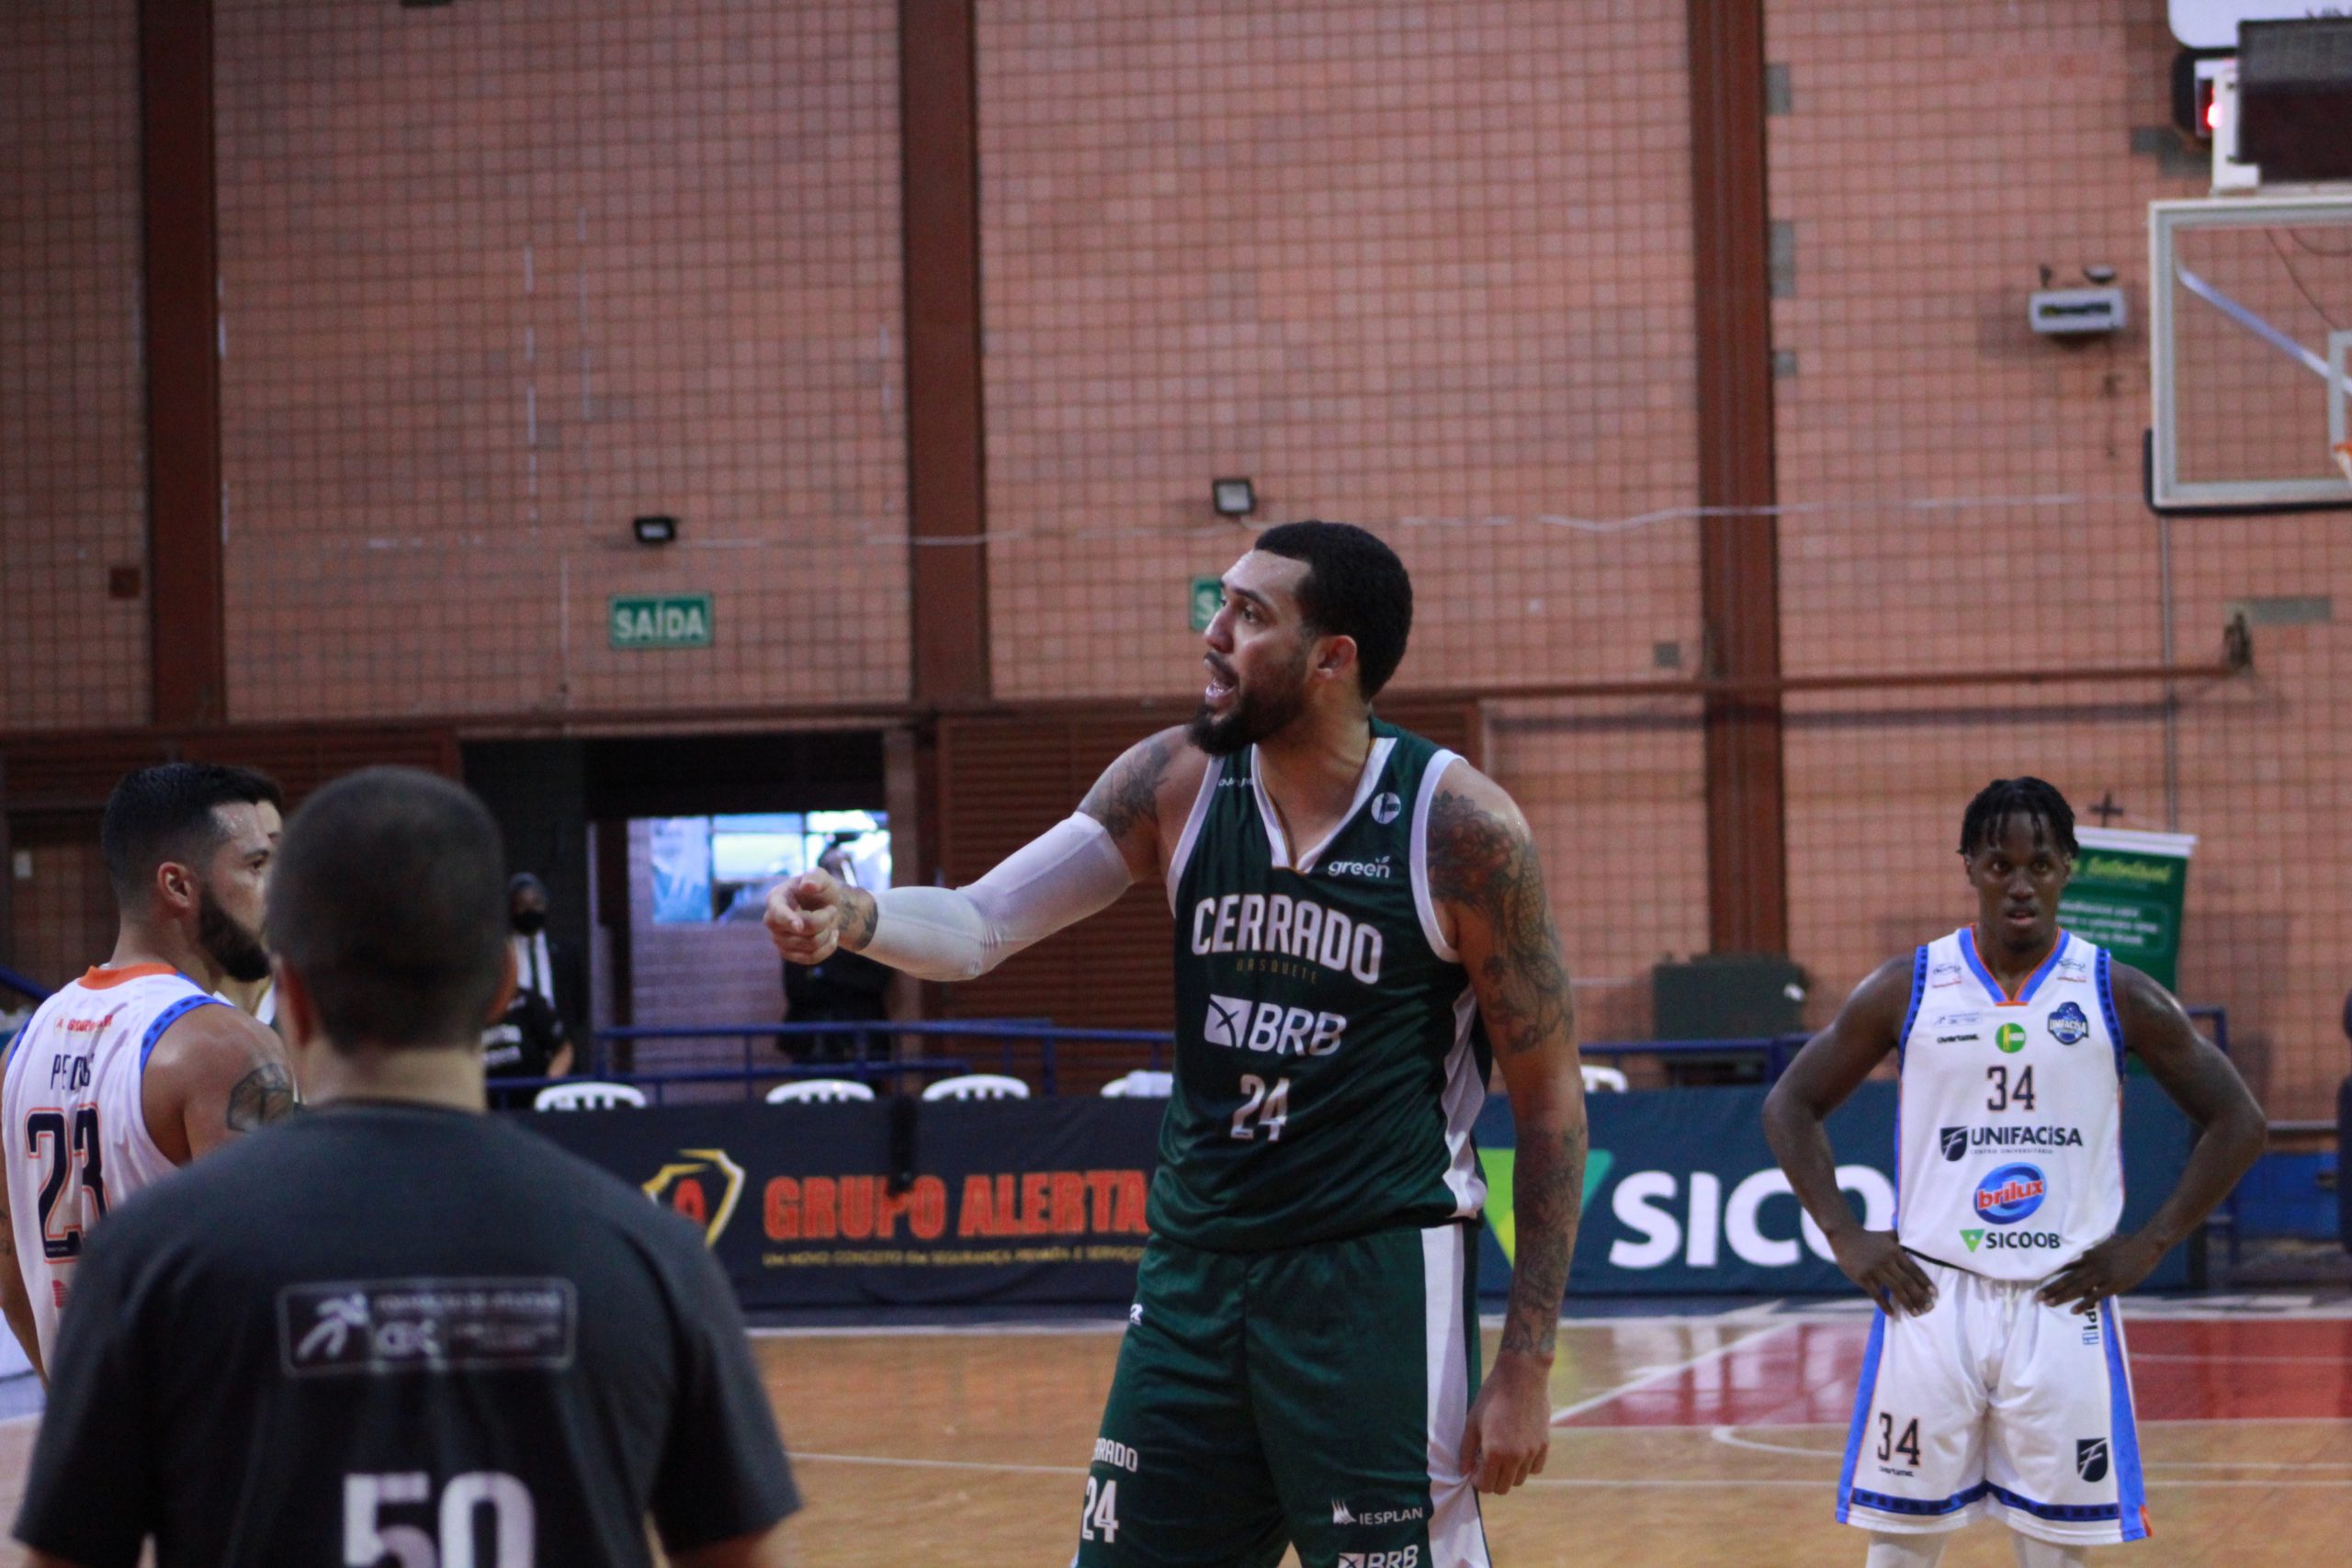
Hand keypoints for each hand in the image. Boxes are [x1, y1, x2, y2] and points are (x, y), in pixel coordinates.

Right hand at [764, 870, 862, 963]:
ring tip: (830, 921)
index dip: (788, 920)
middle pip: (802, 931)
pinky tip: (833, 936)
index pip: (778, 913)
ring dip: (828, 933)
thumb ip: (815, 877)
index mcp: (775, 899)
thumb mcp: (821, 876)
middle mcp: (772, 921)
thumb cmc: (820, 889)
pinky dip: (828, 948)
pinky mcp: (788, 953)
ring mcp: (778, 939)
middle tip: (832, 909)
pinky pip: (811, 958)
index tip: (799, 926)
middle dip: (825, 920)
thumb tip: (808, 886)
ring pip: (810, 945)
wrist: (825, 906)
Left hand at [1459, 1350, 1550, 1494]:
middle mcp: (1516, 1457)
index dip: (1478, 1481)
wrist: (1522, 1376)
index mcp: (1495, 1452)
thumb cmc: (1492, 1396)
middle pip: (1504, 1488)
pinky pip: (1536, 1468)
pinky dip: (1526, 1466)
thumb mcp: (1472, 1421)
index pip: (1487, 1486)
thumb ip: (1466, 1450)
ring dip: (1509, 1474)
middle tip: (1486, 1464)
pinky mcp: (1545, 1444)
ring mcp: (1532, 1452)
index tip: (1475, 1471)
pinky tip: (1518, 1451)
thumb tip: (1464, 1471)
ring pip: (1520, 1479)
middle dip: (1492, 1480)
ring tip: (1502, 1456)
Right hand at [1828, 1228, 1935, 1315]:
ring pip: (1895, 1289)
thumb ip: (1901, 1240)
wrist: (1845, 1236)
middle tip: (1928, 1308)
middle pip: (1907, 1281)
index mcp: (1895, 1251)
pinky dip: (1885, 1305)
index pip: (1914, 1269)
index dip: (1925, 1282)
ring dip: (1907, 1303)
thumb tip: (1915, 1239)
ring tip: (1915, 1313)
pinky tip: (1893, 1314)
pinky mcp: (1863, 1277)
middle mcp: (1887, 1261)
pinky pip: (1876, 1294)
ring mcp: (1874, 1269)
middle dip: (1919, 1296)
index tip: (1933, 1294)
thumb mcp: (1887, 1235)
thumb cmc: (1868, 1237)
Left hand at [2037, 1233, 2163, 1314]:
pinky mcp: (2113, 1285)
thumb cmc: (2128, 1243)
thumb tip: (2087, 1252)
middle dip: (2052, 1288)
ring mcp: (2101, 1275)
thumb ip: (2095, 1250)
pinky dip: (2083, 1304)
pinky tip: (2073, 1311)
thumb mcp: (2105, 1243)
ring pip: (2077, 1288)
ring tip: (2048, 1303)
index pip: (2067, 1266)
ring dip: (2062, 1296)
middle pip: (2068, 1278)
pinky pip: (2095, 1296)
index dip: (2054, 1275)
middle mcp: (2091, 1265)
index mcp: (2089, 1255)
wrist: (2144, 1246)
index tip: (2040, 1280)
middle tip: (2037, 1297)